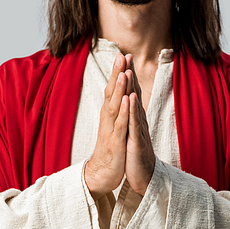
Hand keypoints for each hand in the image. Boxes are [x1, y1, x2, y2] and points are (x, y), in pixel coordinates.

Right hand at [85, 54, 130, 199]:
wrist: (102, 174)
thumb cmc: (110, 149)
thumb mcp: (114, 127)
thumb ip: (116, 110)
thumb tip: (120, 95)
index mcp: (109, 114)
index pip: (113, 89)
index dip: (118, 72)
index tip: (123, 55)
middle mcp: (108, 119)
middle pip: (112, 92)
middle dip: (117, 74)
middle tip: (121, 55)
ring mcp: (111, 130)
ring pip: (115, 106)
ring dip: (119, 89)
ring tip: (123, 72)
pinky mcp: (116, 142)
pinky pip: (120, 125)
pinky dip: (124, 112)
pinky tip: (128, 100)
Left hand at [124, 55, 155, 195]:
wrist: (145, 178)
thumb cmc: (138, 156)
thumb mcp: (133, 133)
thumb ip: (133, 118)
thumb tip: (131, 103)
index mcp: (135, 119)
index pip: (131, 93)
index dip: (128, 76)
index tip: (123, 58)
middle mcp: (138, 121)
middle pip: (134, 94)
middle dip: (129, 75)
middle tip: (126, 54)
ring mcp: (139, 131)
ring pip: (134, 106)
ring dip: (131, 88)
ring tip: (128, 70)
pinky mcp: (137, 142)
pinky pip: (134, 125)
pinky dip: (132, 111)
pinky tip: (130, 99)